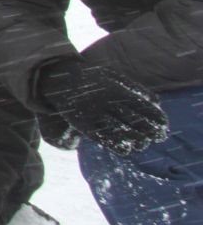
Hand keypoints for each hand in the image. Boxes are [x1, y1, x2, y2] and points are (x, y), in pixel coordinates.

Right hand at [37, 59, 168, 154]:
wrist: (59, 79)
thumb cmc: (91, 77)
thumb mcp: (113, 75)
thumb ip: (135, 87)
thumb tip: (158, 101)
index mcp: (115, 89)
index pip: (143, 107)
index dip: (156, 118)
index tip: (164, 125)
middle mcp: (106, 102)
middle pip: (135, 121)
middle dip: (151, 131)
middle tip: (158, 136)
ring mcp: (94, 113)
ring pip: (122, 132)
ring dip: (137, 140)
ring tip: (143, 143)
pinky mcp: (83, 124)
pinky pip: (103, 139)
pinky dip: (118, 146)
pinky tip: (126, 149)